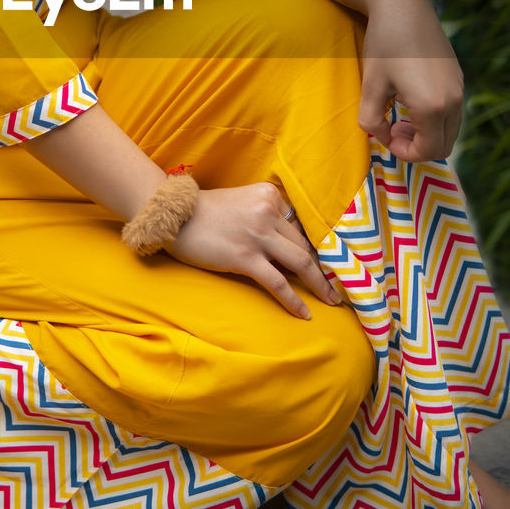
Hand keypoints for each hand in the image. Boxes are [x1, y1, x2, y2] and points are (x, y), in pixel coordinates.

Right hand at [170, 183, 341, 318]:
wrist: (173, 216)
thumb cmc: (204, 211)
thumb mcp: (242, 202)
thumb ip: (265, 215)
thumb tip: (287, 246)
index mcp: (269, 195)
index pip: (300, 225)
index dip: (314, 247)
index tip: (326, 263)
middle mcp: (268, 211)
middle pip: (305, 244)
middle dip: (323, 267)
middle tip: (336, 285)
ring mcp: (258, 234)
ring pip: (301, 262)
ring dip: (319, 285)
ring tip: (331, 300)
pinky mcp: (245, 257)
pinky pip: (278, 282)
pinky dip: (294, 300)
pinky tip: (304, 313)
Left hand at [358, 0, 463, 161]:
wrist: (402, 7)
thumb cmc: (383, 45)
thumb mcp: (370, 86)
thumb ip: (372, 121)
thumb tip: (384, 136)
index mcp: (431, 106)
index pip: (428, 151)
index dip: (405, 153)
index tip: (387, 137)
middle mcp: (453, 100)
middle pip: (444, 146)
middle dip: (418, 146)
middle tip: (394, 127)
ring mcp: (459, 88)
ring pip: (450, 130)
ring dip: (428, 132)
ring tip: (401, 115)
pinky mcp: (458, 78)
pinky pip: (453, 112)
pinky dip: (435, 118)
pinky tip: (412, 99)